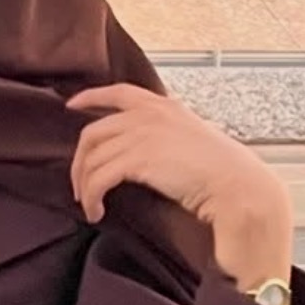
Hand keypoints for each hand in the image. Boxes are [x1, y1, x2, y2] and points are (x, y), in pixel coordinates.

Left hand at [67, 84, 293, 292]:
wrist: (234, 184)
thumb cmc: (219, 171)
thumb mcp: (191, 139)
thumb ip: (165, 136)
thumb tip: (143, 154)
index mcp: (162, 106)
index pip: (118, 92)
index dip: (90, 97)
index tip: (71, 105)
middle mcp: (149, 115)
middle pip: (93, 132)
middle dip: (79, 162)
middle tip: (79, 186)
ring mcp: (142, 135)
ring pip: (91, 159)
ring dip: (84, 186)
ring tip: (90, 206)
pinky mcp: (138, 160)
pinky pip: (98, 180)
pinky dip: (92, 198)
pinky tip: (96, 212)